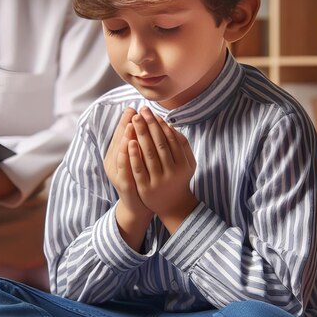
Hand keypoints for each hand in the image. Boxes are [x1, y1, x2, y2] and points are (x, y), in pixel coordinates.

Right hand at [104, 108, 152, 248]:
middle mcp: (114, 163)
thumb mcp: (139, 160)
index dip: (125, 121)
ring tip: (130, 123)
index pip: (121, 135)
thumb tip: (145, 122)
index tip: (132, 107)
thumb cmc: (141, 179)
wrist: (139, 206)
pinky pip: (122, 167)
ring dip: (124, 136)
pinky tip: (129, 143)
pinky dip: (126, 154)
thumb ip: (140, 143)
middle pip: (119, 140)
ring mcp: (117, 174)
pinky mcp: (122, 183)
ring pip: (119, 152)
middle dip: (126, 125)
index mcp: (117, 155)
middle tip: (132, 111)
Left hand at [129, 107, 197, 233]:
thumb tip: (170, 126)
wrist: (173, 206)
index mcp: (183, 164)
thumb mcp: (187, 163)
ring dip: (141, 135)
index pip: (171, 139)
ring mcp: (159, 181)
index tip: (152, 113)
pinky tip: (129, 142)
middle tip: (141, 111)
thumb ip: (183, 145)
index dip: (161, 125)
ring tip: (135, 120)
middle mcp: (172, 172)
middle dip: (149, 125)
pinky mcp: (146, 189)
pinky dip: (134, 155)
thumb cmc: (178, 179)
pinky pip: (139, 169)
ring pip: (149, 154)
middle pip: (159, 144)